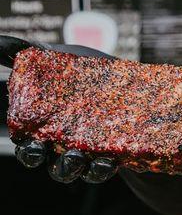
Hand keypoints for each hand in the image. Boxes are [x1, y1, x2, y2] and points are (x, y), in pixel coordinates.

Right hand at [2, 35, 117, 183]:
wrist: (136, 83)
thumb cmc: (94, 73)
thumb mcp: (65, 60)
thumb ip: (35, 55)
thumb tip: (3, 43)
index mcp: (50, 126)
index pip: (32, 143)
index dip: (29, 148)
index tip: (32, 144)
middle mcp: (67, 143)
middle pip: (55, 164)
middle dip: (61, 164)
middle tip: (70, 155)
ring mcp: (91, 152)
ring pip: (81, 171)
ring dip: (87, 170)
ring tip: (97, 162)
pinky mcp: (114, 156)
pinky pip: (106, 169)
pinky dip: (106, 168)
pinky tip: (111, 161)